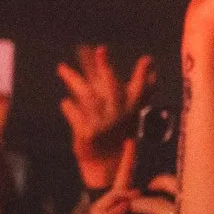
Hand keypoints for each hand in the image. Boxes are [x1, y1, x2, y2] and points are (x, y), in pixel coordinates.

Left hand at [57, 43, 154, 190]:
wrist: (106, 163)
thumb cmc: (117, 131)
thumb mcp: (130, 109)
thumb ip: (141, 85)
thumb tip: (151, 62)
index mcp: (131, 108)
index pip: (140, 88)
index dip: (143, 74)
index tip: (147, 59)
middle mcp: (118, 114)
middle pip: (113, 87)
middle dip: (106, 68)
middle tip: (100, 50)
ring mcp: (102, 124)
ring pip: (88, 97)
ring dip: (74, 80)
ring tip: (61, 67)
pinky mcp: (86, 134)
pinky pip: (74, 114)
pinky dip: (68, 108)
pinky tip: (65, 102)